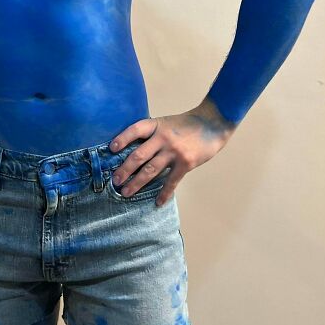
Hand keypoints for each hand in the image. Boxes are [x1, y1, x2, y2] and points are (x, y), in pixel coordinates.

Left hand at [108, 98, 237, 205]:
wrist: (212, 123)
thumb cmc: (187, 124)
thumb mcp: (166, 123)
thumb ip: (152, 134)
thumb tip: (132, 149)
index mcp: (156, 125)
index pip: (135, 130)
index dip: (122, 139)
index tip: (111, 149)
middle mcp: (163, 138)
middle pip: (139, 155)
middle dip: (125, 169)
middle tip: (115, 180)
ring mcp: (174, 151)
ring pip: (150, 170)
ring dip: (136, 183)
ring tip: (126, 192)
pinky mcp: (185, 163)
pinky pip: (171, 181)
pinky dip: (164, 193)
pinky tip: (158, 202)